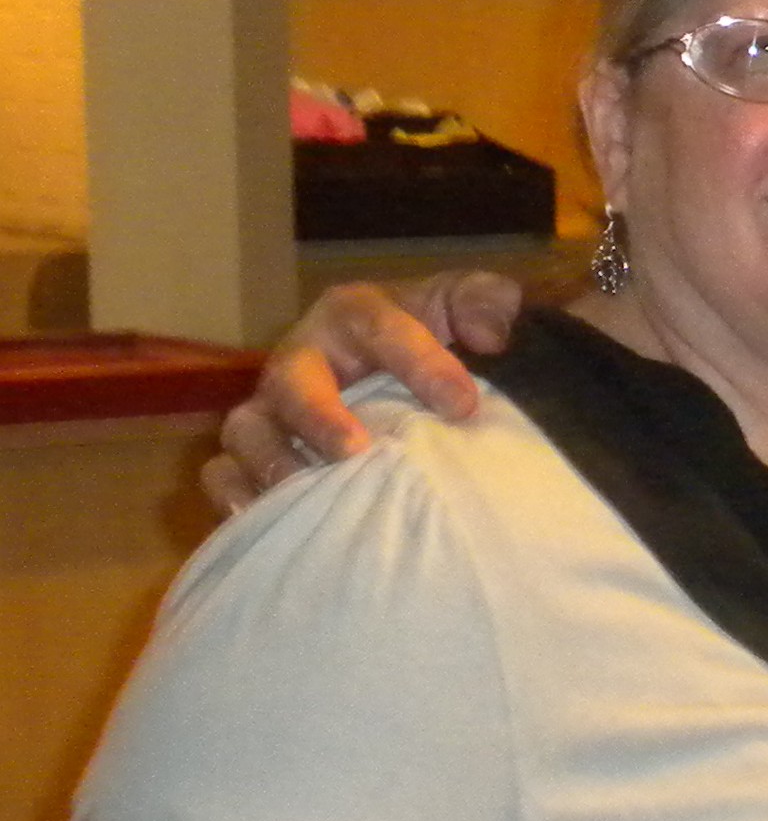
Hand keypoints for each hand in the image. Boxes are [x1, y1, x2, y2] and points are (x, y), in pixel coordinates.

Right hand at [202, 272, 522, 513]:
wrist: (416, 384)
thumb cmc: (441, 339)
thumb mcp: (471, 305)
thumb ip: (487, 301)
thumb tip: (488, 332)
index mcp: (356, 315)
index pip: (381, 327)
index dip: (419, 361)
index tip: (463, 404)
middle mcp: (305, 358)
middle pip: (291, 378)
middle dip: (318, 413)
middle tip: (356, 450)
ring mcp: (274, 408)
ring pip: (247, 428)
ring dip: (271, 460)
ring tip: (309, 492)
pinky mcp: (257, 453)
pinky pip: (224, 472)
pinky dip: (237, 494)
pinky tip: (268, 518)